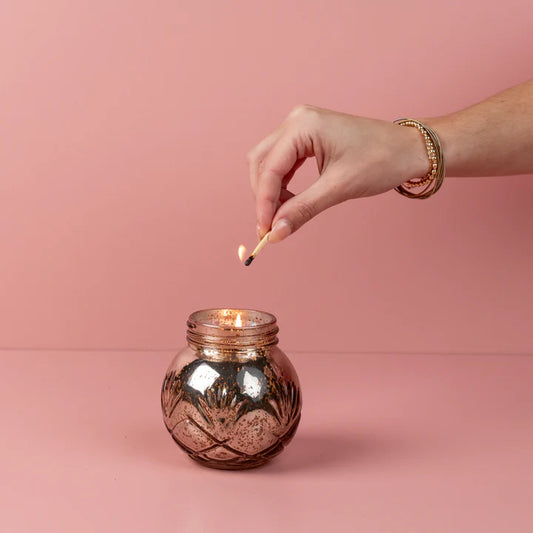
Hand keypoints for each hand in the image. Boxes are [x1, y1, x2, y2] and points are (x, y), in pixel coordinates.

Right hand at [247, 105, 427, 241]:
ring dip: (270, 191)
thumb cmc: (382, 161)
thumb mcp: (339, 188)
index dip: (264, 203)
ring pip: (268, 162)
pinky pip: (282, 162)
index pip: (269, 168)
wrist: (410, 149)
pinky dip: (281, 184)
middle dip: (263, 196)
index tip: (264, 231)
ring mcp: (301, 126)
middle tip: (270, 228)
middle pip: (261, 162)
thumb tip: (275, 233)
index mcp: (303, 125)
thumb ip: (302, 209)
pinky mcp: (307, 137)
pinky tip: (288, 202)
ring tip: (280, 217)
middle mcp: (296, 120)